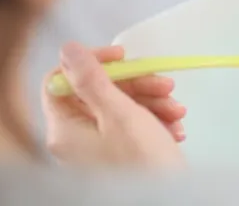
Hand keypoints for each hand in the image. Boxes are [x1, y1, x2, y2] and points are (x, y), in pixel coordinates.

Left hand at [41, 42, 186, 166]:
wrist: (172, 203)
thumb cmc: (144, 168)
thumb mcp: (121, 115)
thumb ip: (93, 80)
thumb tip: (68, 50)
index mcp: (65, 129)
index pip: (62, 79)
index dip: (92, 62)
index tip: (122, 57)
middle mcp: (75, 139)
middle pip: (97, 91)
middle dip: (136, 84)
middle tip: (164, 86)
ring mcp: (97, 148)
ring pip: (120, 106)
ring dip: (152, 101)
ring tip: (176, 111)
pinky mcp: (118, 154)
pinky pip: (132, 125)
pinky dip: (155, 120)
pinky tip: (174, 128)